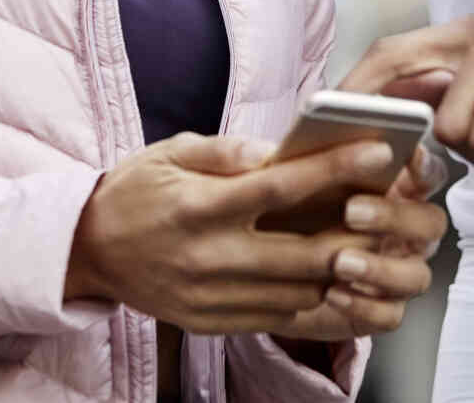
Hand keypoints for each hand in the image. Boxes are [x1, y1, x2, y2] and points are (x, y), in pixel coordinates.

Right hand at [65, 132, 402, 332]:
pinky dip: (307, 298)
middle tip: (387, 211)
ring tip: (365, 243)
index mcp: (200, 206)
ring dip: (337, 270)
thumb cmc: (134, 192)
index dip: (335, 170)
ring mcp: (210, 297)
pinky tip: (324, 275)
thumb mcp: (172, 152)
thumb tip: (279, 150)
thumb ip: (229, 151)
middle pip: (302, 252)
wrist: (86, 250)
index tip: (377, 154)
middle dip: (354, 233)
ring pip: (297, 292)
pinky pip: (275, 317)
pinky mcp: (210, 323)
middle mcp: (208, 257)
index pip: (281, 188)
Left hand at [273, 146, 449, 339]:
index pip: (428, 174)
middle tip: (352, 212)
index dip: (424, 165)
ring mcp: (398, 273)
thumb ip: (297, 164)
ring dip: (381, 269)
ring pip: (417, 275)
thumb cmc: (287, 217)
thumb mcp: (289, 183)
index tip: (407, 156)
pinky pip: (390, 315)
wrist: (269, 275)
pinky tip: (332, 293)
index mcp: (395, 192)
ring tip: (340, 263)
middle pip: (431, 223)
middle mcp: (406, 233)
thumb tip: (276, 154)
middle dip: (396, 216)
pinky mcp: (381, 310)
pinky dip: (363, 305)